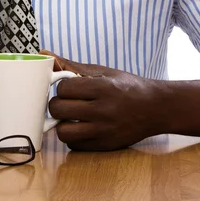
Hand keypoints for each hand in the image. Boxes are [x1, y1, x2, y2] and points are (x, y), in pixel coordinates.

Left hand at [41, 50, 164, 150]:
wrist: (156, 108)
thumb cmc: (126, 86)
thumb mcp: (102, 71)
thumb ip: (70, 65)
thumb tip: (43, 54)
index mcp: (102, 88)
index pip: (64, 88)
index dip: (62, 87)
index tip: (69, 87)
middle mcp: (103, 110)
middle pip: (59, 109)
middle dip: (58, 104)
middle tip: (66, 102)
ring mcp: (104, 131)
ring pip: (63, 132)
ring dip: (62, 123)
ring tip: (70, 117)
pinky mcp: (106, 145)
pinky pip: (75, 146)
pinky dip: (73, 137)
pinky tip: (81, 127)